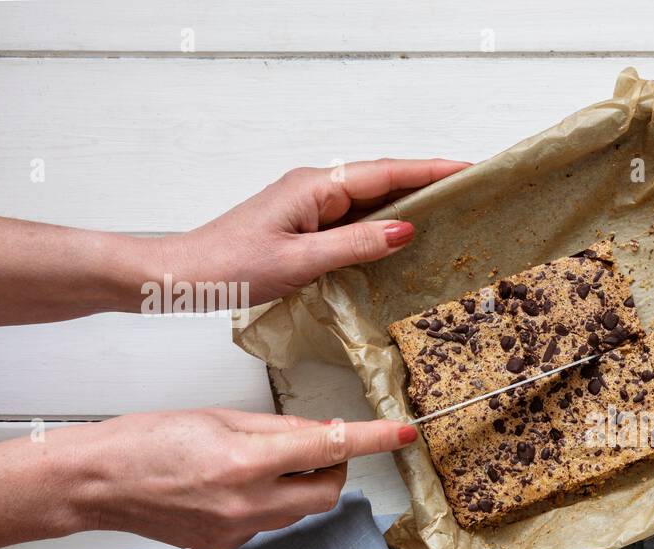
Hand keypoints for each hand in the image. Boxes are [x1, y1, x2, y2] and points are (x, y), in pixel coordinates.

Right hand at [0, 409, 417, 548]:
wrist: (97, 482)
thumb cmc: (148, 440)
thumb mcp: (221, 418)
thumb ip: (279, 429)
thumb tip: (323, 432)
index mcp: (246, 462)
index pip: (327, 447)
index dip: (372, 440)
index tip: (402, 434)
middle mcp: (247, 504)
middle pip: (327, 492)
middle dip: (332, 468)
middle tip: (313, 447)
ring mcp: (237, 533)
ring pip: (299, 510)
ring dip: (298, 485)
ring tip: (259, 462)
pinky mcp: (225, 548)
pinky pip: (268, 524)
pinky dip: (267, 503)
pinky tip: (231, 488)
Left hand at [162, 157, 470, 303]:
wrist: (185, 276)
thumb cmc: (233, 266)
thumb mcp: (301, 260)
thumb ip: (355, 245)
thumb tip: (405, 231)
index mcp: (316, 187)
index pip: (385, 173)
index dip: (429, 170)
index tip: (466, 168)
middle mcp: (315, 189)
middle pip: (382, 180)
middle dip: (426, 182)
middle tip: (468, 190)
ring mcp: (310, 206)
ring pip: (370, 200)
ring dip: (407, 204)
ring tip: (447, 212)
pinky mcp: (305, 225)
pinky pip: (355, 218)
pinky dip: (383, 224)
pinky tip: (401, 239)